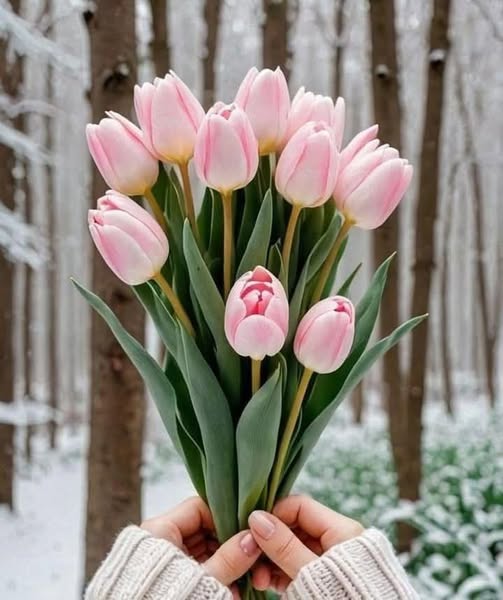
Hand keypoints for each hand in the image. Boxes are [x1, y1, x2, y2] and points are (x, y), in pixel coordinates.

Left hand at [141, 497, 260, 597]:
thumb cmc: (165, 598)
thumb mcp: (202, 579)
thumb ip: (229, 559)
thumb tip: (253, 539)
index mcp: (160, 529)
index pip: (199, 507)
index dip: (226, 516)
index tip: (246, 530)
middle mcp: (162, 539)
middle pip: (205, 530)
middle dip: (230, 546)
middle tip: (252, 558)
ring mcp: (167, 558)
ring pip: (205, 551)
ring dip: (227, 565)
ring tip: (244, 583)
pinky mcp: (172, 575)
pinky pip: (199, 568)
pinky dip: (216, 576)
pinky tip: (233, 591)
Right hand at [248, 495, 363, 592]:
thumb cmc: (343, 599)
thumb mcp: (310, 572)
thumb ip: (284, 546)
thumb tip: (256, 518)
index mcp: (342, 529)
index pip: (300, 506)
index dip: (274, 515)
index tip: (253, 531)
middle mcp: (336, 539)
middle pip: (294, 528)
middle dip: (269, 543)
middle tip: (251, 561)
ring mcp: (329, 559)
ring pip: (292, 549)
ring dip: (271, 561)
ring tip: (257, 580)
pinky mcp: (324, 578)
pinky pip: (297, 566)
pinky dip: (280, 573)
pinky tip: (267, 584)